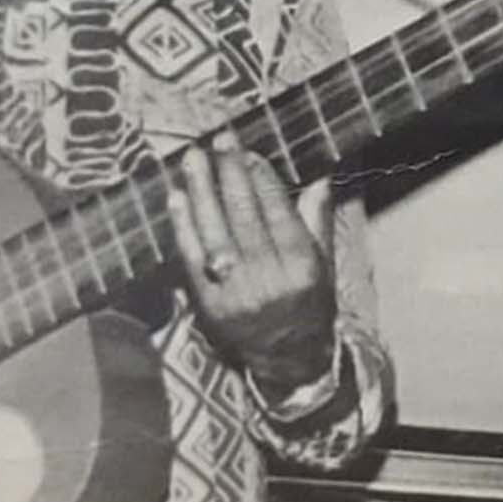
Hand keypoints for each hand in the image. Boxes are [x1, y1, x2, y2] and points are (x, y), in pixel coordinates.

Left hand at [166, 135, 337, 395]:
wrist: (291, 360)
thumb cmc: (311, 306)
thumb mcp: (325, 265)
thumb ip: (317, 221)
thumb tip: (318, 177)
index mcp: (302, 267)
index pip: (277, 212)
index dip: (260, 179)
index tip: (247, 151)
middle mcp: (268, 279)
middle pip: (244, 216)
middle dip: (229, 174)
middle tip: (218, 141)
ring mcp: (236, 293)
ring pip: (215, 232)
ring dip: (201, 192)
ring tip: (193, 159)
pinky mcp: (210, 305)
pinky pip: (192, 259)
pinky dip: (183, 227)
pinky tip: (178, 199)